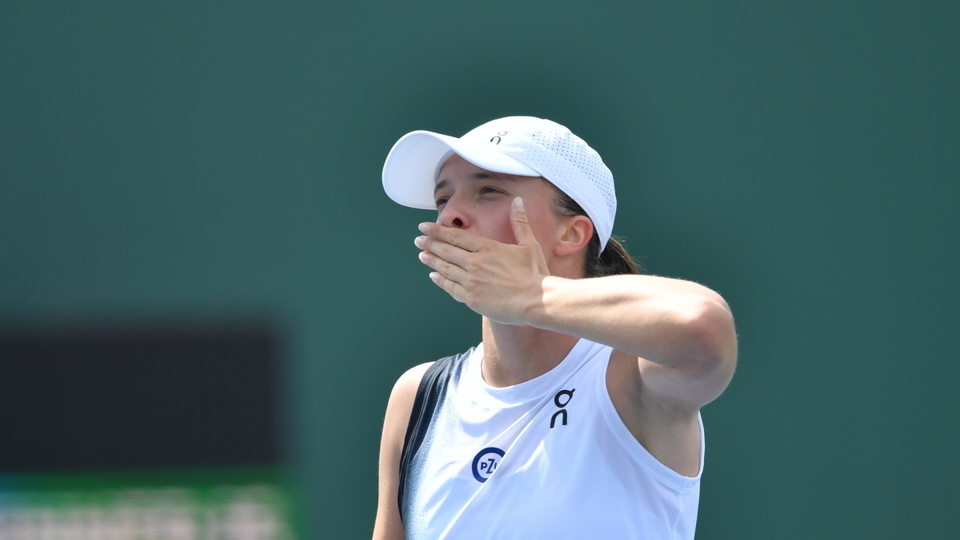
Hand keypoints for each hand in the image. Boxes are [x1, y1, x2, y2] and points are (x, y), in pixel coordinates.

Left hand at [415, 197, 550, 324]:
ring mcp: (471, 282)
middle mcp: (475, 263)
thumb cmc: (534, 273)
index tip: (424, 227)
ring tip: (422, 255)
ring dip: (432, 261)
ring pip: (446, 269)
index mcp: (487, 248)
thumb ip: (520, 222)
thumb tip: (518, 201)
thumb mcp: (529, 244)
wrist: (536, 301)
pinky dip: (441, 281)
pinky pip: (451, 288)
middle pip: (446, 251)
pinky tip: (434, 276)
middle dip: (430, 244)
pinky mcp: (472, 299)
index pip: (455, 236)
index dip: (437, 231)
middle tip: (418, 240)